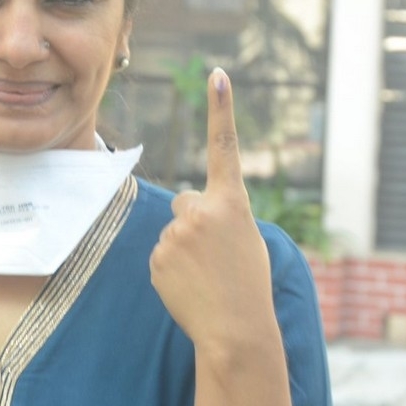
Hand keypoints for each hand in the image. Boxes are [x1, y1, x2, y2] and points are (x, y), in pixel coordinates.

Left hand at [149, 68, 274, 349]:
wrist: (236, 331)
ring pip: (173, 233)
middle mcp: (201, 211)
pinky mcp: (156, 258)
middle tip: (214, 256)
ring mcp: (176, 234)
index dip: (220, 109)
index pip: (224, 147)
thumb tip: (187, 212)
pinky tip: (190, 288)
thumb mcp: (246, 241)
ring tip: (206, 277)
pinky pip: (161, 255)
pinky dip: (173, 270)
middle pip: (185, 202)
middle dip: (194, 222)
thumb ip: (220, 215)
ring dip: (185, 251)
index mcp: (232, 203)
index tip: (217, 74)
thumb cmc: (248, 286)